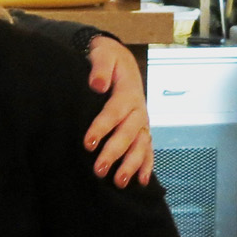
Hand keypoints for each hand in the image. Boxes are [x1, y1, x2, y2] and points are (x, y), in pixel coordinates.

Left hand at [85, 36, 153, 186]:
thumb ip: (100, 68)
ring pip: (140, 145)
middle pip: (128, 134)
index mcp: (127, 92)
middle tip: (99, 170)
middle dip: (115, 153)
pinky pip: (148, 149)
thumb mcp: (103, 54)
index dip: (102, 128)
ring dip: (131, 165)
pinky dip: (147, 166)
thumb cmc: (108, 58)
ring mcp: (142, 121)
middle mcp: (138, 109)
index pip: (114, 112)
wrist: (121, 60)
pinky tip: (142, 182)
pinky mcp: (143, 129)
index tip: (88, 143)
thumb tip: (97, 84)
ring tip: (118, 182)